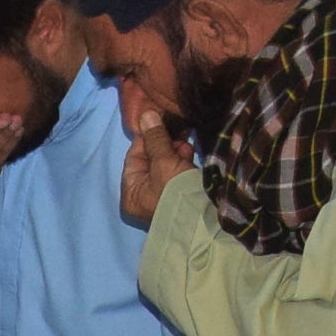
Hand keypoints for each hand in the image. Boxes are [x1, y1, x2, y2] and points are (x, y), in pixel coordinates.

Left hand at [117, 85, 192, 225]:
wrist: (204, 221)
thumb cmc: (177, 193)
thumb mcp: (164, 162)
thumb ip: (155, 138)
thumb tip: (145, 114)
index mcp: (131, 194)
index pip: (134, 156)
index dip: (148, 137)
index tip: (162, 123)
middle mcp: (143, 198)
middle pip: (150, 161)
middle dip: (165, 145)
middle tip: (180, 137)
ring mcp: (162, 199)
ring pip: (165, 167)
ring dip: (176, 153)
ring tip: (187, 147)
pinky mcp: (179, 198)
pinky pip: (177, 175)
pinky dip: (183, 164)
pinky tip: (191, 155)